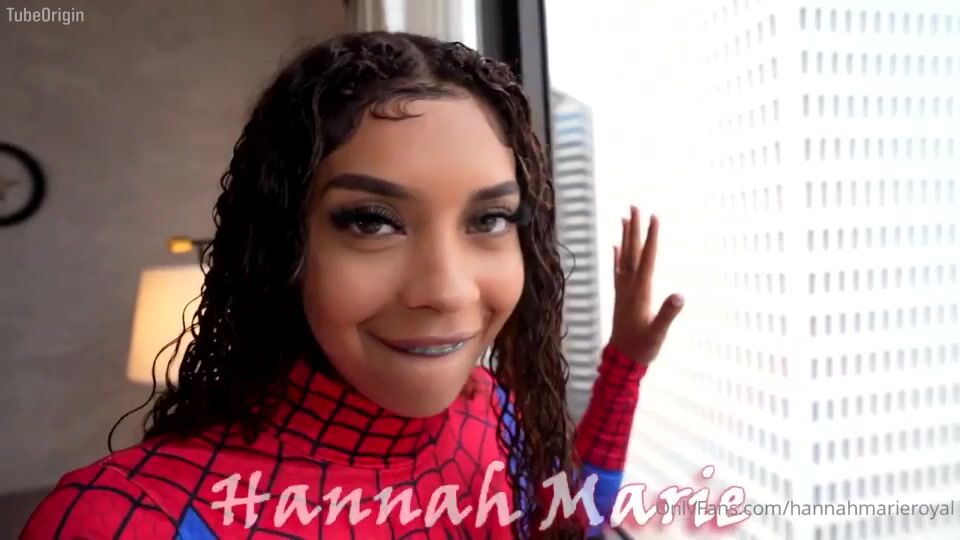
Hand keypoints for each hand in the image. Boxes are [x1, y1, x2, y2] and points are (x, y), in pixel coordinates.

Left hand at [609, 206, 683, 364]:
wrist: (621, 360)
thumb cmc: (642, 347)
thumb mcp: (658, 332)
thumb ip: (668, 314)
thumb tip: (680, 296)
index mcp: (640, 291)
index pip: (647, 258)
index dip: (651, 237)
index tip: (654, 217)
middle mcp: (628, 286)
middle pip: (632, 251)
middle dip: (635, 228)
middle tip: (634, 206)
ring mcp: (622, 290)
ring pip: (623, 257)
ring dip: (625, 237)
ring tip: (624, 218)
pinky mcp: (620, 296)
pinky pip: (617, 270)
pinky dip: (617, 256)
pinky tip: (615, 246)